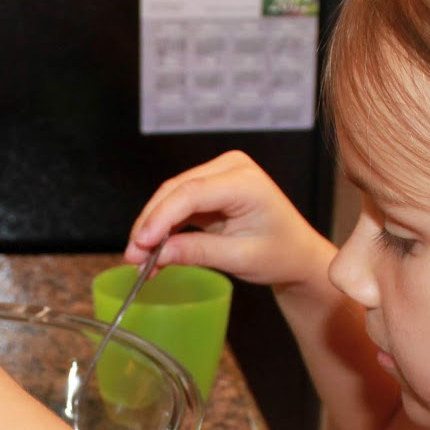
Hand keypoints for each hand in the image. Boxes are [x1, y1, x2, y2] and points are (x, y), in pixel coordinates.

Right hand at [128, 151, 334, 287]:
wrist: (297, 254)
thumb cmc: (281, 253)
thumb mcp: (240, 258)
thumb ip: (197, 252)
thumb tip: (158, 253)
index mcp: (245, 181)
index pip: (190, 193)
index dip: (160, 218)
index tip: (141, 244)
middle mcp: (230, 168)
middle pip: (175, 191)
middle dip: (150, 225)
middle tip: (133, 256)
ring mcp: (218, 175)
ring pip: (171, 198)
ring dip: (152, 228)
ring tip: (139, 260)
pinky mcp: (209, 188)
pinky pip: (177, 205)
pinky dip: (163, 228)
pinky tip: (153, 252)